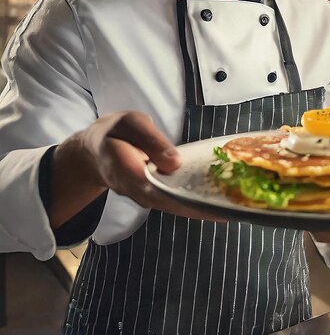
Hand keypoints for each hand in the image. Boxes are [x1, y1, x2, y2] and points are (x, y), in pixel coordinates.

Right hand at [51, 111, 226, 227]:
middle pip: (169, 203)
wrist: (94, 152)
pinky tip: (215, 201)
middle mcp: (135, 190)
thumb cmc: (116, 133)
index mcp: (126, 169)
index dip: (184, 198)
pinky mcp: (151, 196)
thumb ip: (151, 141)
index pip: (156, 187)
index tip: (209, 203)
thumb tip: (175, 163)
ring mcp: (142, 196)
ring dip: (199, 208)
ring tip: (229, 207)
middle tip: (230, 210)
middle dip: (199, 208)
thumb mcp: (131, 124)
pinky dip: (193, 202)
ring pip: (172, 206)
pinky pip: (172, 201)